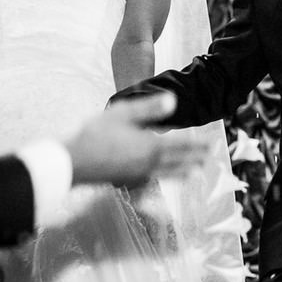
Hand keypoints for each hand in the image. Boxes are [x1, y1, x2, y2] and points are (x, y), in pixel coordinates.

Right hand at [66, 93, 208, 186]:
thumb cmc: (95, 134)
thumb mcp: (123, 113)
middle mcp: (147, 164)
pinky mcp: (124, 180)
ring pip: (165, 173)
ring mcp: (135, 174)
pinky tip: (159, 178)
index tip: (210, 146)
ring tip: (193, 173)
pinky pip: (151, 179)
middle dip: (193, 160)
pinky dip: (162, 178)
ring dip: (182, 172)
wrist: (71, 162)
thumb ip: (149, 108)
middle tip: (208, 159)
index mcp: (150, 146)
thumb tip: (174, 100)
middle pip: (177, 162)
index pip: (181, 147)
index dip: (197, 146)